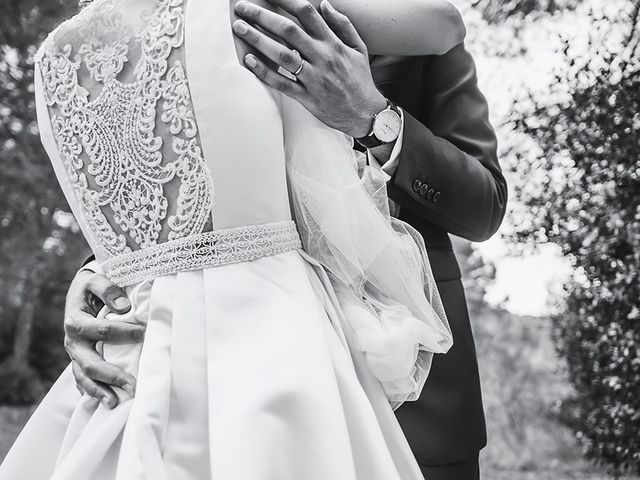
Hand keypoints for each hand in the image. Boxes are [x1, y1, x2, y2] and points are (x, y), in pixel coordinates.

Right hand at [64, 269, 143, 407]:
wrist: (79, 293)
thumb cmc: (90, 287)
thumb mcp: (95, 280)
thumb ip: (108, 290)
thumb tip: (124, 307)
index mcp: (76, 321)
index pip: (102, 330)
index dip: (124, 332)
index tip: (144, 333)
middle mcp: (73, 342)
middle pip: (90, 363)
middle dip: (110, 376)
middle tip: (132, 386)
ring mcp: (75, 354)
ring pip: (84, 377)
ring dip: (100, 391)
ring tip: (115, 403)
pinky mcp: (80, 361)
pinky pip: (83, 380)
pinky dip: (92, 392)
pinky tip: (105, 402)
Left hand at [233, 0, 387, 138]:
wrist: (366, 113)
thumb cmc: (360, 80)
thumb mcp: (359, 48)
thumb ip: (342, 25)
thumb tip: (325, 5)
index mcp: (333, 43)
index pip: (306, 13)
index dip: (285, 0)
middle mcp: (321, 58)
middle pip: (288, 30)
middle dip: (262, 16)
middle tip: (242, 7)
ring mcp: (313, 78)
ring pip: (281, 54)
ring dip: (258, 39)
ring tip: (240, 28)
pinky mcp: (306, 97)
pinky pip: (282, 83)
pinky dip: (264, 72)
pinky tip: (249, 61)